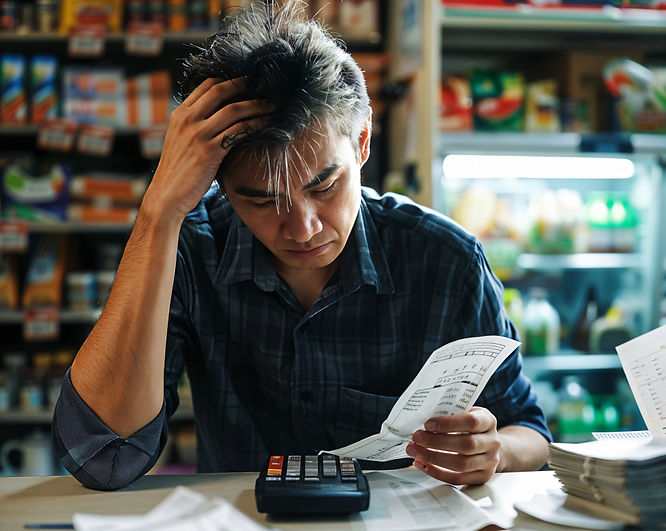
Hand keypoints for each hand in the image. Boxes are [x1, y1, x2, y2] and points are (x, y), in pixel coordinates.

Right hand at [145, 77, 273, 220]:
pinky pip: (239, 131)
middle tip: (264, 85)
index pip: (206, 85)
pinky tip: (267, 125)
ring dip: (257, 105)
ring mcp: (198, 134)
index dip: (228, 79)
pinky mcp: (210, 151)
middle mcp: (188, 120)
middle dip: (245, 85)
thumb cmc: (179, 172)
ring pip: (233, 110)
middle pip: (220, 90)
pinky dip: (256, 125)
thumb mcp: (181, 141)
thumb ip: (196, 126)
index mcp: (180, 114)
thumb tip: (221, 118)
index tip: (247, 82)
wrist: (167, 196)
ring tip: (273, 106)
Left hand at [406, 406, 500, 484]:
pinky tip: (423, 464)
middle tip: (416, 438)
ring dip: (433, 458)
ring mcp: (489, 462)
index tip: (428, 424)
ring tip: (414, 451)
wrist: (490, 445)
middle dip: (436, 442)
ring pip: (461, 464)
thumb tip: (422, 416)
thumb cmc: (471, 427)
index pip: (471, 422)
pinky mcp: (482, 477)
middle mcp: (492, 442)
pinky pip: (458, 479)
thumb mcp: (466, 413)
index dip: (448, 423)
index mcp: (488, 421)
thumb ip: (450, 413)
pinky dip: (437, 472)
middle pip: (465, 445)